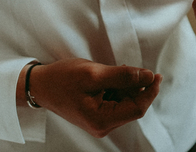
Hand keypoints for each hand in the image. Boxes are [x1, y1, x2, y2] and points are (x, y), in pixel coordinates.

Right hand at [20, 58, 161, 137]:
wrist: (39, 84)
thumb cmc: (62, 78)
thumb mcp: (94, 73)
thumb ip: (123, 76)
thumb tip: (148, 76)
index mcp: (101, 120)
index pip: (137, 108)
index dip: (149, 91)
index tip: (156, 75)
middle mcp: (102, 125)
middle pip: (133, 106)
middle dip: (138, 87)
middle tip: (137, 68)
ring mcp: (99, 121)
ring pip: (125, 102)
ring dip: (128, 86)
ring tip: (118, 70)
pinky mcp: (97, 113)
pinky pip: (116, 101)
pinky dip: (120, 87)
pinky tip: (114, 75)